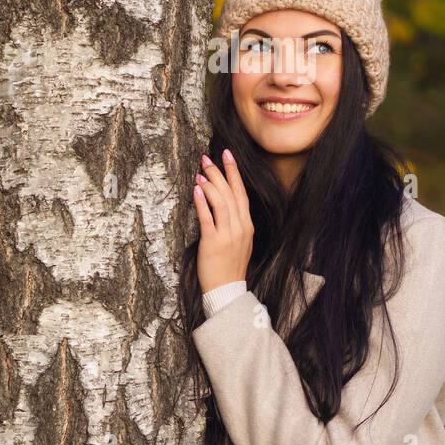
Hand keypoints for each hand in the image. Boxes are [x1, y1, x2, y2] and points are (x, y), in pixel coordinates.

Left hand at [193, 149, 253, 293]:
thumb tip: (221, 203)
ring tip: (200, 171)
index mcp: (247, 225)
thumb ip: (234, 223)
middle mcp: (240, 227)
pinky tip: (196, 189)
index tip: (227, 155)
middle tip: (207, 158)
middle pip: (231, 193)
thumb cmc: (229, 266)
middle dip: (219, 172)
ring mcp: (228, 235)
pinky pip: (208, 218)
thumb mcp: (239, 242)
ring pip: (221, 202)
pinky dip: (202, 202)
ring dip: (211, 183)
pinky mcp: (214, 243)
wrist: (227, 290)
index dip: (234, 172)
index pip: (241, 193)